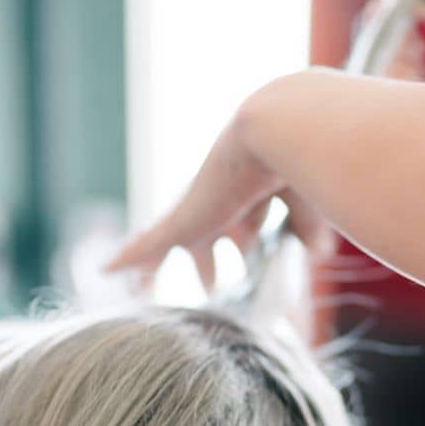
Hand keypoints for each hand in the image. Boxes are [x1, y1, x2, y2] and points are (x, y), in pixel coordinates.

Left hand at [106, 94, 335, 286]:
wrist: (271, 134)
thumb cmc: (295, 161)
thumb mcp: (303, 203)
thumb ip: (306, 227)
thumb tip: (319, 254)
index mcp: (247, 194)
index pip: (242, 221)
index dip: (244, 241)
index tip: (246, 260)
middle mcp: (218, 201)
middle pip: (205, 236)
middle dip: (206, 263)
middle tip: (209, 286)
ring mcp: (196, 211)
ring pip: (166, 243)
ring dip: (157, 267)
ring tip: (142, 290)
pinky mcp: (180, 222)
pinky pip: (147, 245)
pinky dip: (128, 258)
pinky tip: (105, 272)